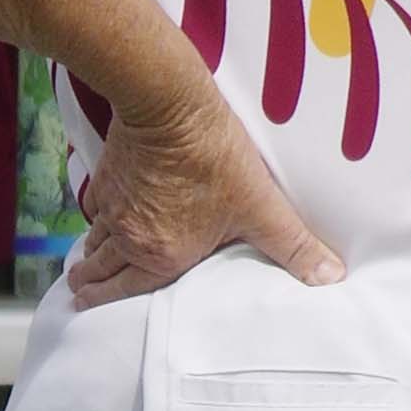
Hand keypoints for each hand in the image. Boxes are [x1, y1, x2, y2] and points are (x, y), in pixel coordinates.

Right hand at [67, 73, 344, 308]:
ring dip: (89, 255)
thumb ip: (294, 246)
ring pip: (94, 240)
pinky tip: (98, 217)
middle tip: (79, 291)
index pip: (124, 291)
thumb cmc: (214, 158)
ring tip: (83, 265)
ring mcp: (114, 206)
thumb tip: (331, 277)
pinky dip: (94, 218)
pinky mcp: (107, 176)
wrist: (167, 103)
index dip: (105, 301)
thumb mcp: (261, 206)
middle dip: (90, 285)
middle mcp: (130, 238)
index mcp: (162, 256)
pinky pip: (94, 207)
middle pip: (101, 269)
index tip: (87, 306)